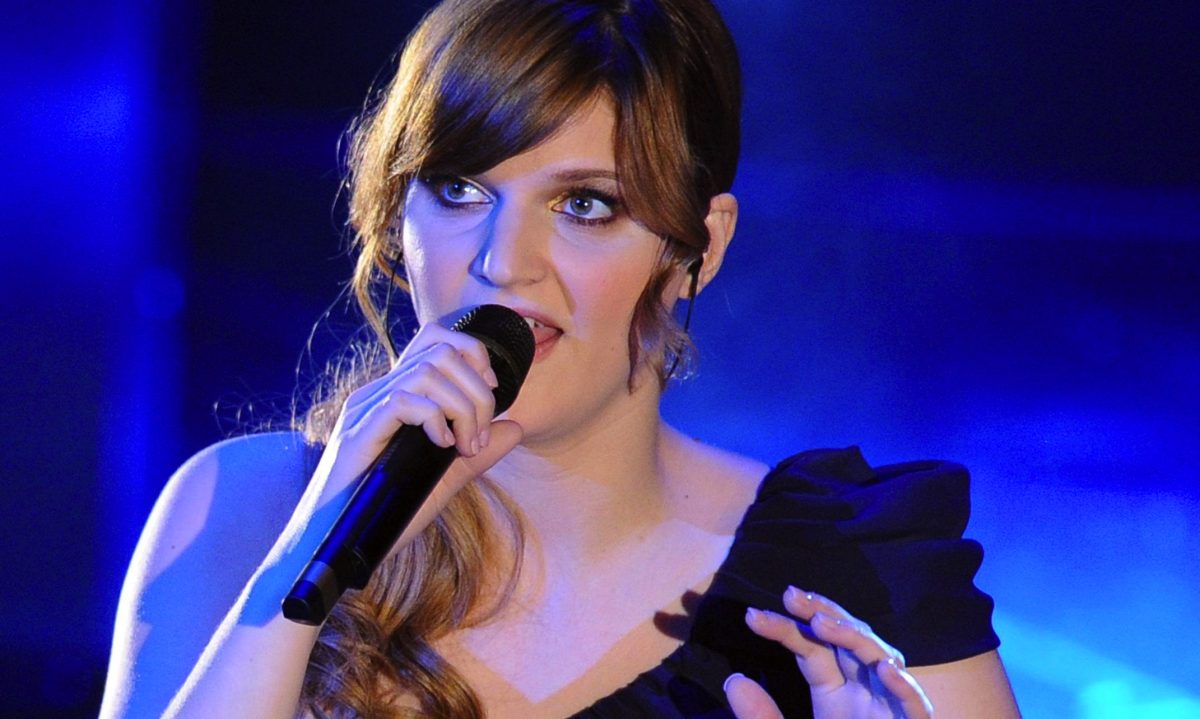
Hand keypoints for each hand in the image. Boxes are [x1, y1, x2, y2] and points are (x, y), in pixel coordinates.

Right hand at [285, 321, 522, 552]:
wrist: (338, 545)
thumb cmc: (385, 511)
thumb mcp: (444, 477)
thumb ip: (478, 452)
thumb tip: (516, 428)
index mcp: (396, 395)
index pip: (435, 341)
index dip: (473, 354)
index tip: (491, 393)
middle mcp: (378, 393)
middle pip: (440, 351)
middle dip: (477, 390)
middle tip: (479, 437)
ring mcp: (365, 410)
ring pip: (427, 372)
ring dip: (462, 407)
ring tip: (466, 446)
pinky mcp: (357, 433)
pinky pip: (403, 401)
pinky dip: (434, 419)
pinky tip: (442, 447)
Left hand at [724, 587, 932, 718]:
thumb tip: (735, 681)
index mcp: (835, 692)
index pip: (811, 648)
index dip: (785, 629)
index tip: (752, 616)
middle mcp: (863, 691)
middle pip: (846, 641)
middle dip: (821, 613)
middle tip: (789, 595)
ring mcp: (889, 708)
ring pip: (880, 659)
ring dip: (855, 638)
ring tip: (822, 622)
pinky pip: (915, 706)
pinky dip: (905, 687)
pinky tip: (886, 668)